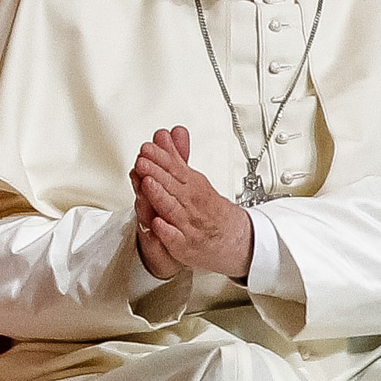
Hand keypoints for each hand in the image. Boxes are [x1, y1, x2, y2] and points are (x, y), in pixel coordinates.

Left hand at [131, 126, 249, 281]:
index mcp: (193, 187)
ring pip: (172, 210)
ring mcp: (188, 226)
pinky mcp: (184, 247)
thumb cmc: (211, 211)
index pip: (175, 170)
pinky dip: (166, 232)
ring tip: (147, 183)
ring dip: (159, 196)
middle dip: (156, 173)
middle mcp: (191, 205)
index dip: (160, 159)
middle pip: (172, 187)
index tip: (147, 148)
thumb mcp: (194, 181)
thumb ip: (175, 158)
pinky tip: (157, 223)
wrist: (238, 242)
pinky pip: (175, 239)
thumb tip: (165, 134)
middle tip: (143, 160)